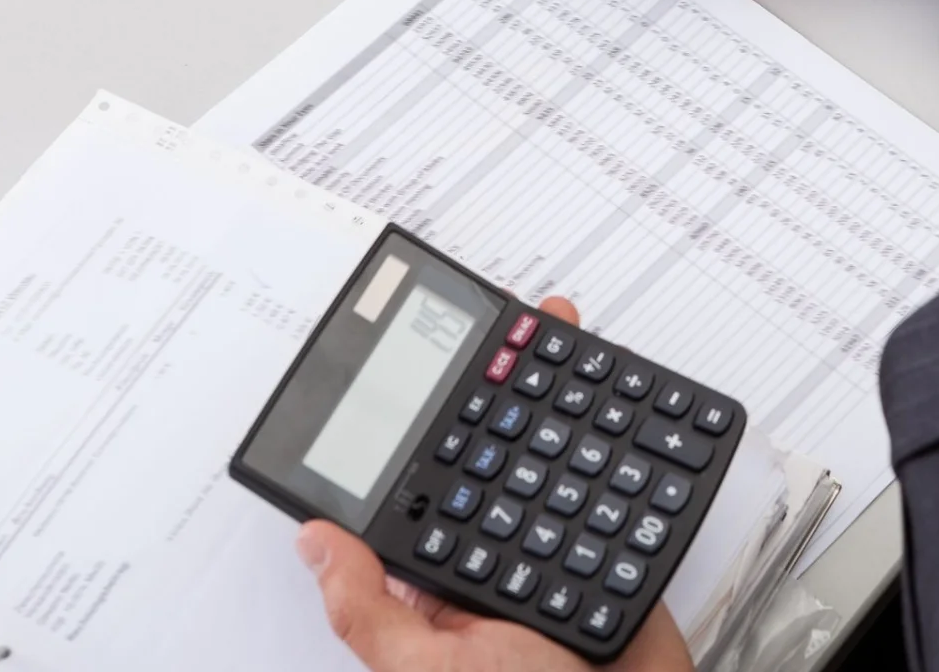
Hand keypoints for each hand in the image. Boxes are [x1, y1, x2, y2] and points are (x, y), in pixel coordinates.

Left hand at [299, 296, 694, 671]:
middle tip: (509, 326)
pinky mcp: (620, 549)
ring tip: (559, 336)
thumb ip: (373, 612)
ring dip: (563, 394)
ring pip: (558, 455)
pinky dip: (624, 438)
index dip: (421, 426)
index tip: (420, 371)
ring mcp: (561, 547)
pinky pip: (619, 483)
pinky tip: (618, 399)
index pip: (425, 487)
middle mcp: (498, 556)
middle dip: (503, 387)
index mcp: (442, 585)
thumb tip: (315, 543)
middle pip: (497, 454)